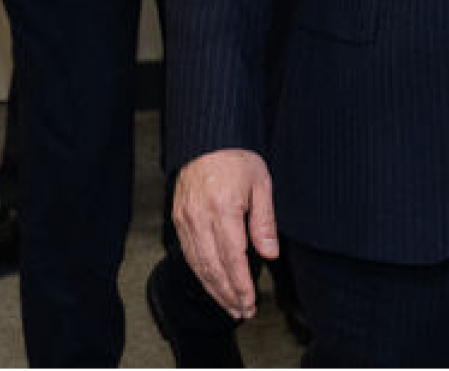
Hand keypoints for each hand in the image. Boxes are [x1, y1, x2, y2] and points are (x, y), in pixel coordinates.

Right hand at [173, 148, 277, 320]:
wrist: (206, 137)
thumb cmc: (235, 157)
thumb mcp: (260, 183)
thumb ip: (264, 222)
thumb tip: (270, 254)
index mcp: (222, 207)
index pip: (232, 258)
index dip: (241, 286)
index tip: (250, 303)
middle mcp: (199, 216)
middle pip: (212, 267)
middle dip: (228, 294)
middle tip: (242, 311)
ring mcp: (185, 217)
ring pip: (197, 264)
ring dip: (213, 289)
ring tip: (229, 305)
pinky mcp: (178, 217)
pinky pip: (188, 252)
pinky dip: (200, 272)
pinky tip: (212, 282)